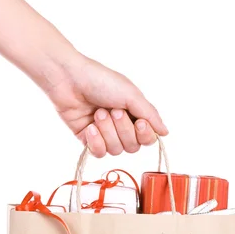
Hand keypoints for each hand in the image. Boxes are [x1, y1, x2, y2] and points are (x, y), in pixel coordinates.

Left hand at [41, 53, 168, 157]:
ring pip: (115, 150)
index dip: (145, 135)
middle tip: (112, 110)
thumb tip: (165, 132)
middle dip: (122, 129)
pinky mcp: (88, 140)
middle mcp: (121, 127)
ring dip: (107, 131)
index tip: (139, 122)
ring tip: (97, 113)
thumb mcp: (131, 95)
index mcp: (135, 114)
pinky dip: (95, 141)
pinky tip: (89, 126)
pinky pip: (99, 153)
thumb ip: (150, 115)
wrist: (69, 80)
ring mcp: (105, 134)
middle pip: (132, 147)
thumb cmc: (101, 81)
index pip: (148, 139)